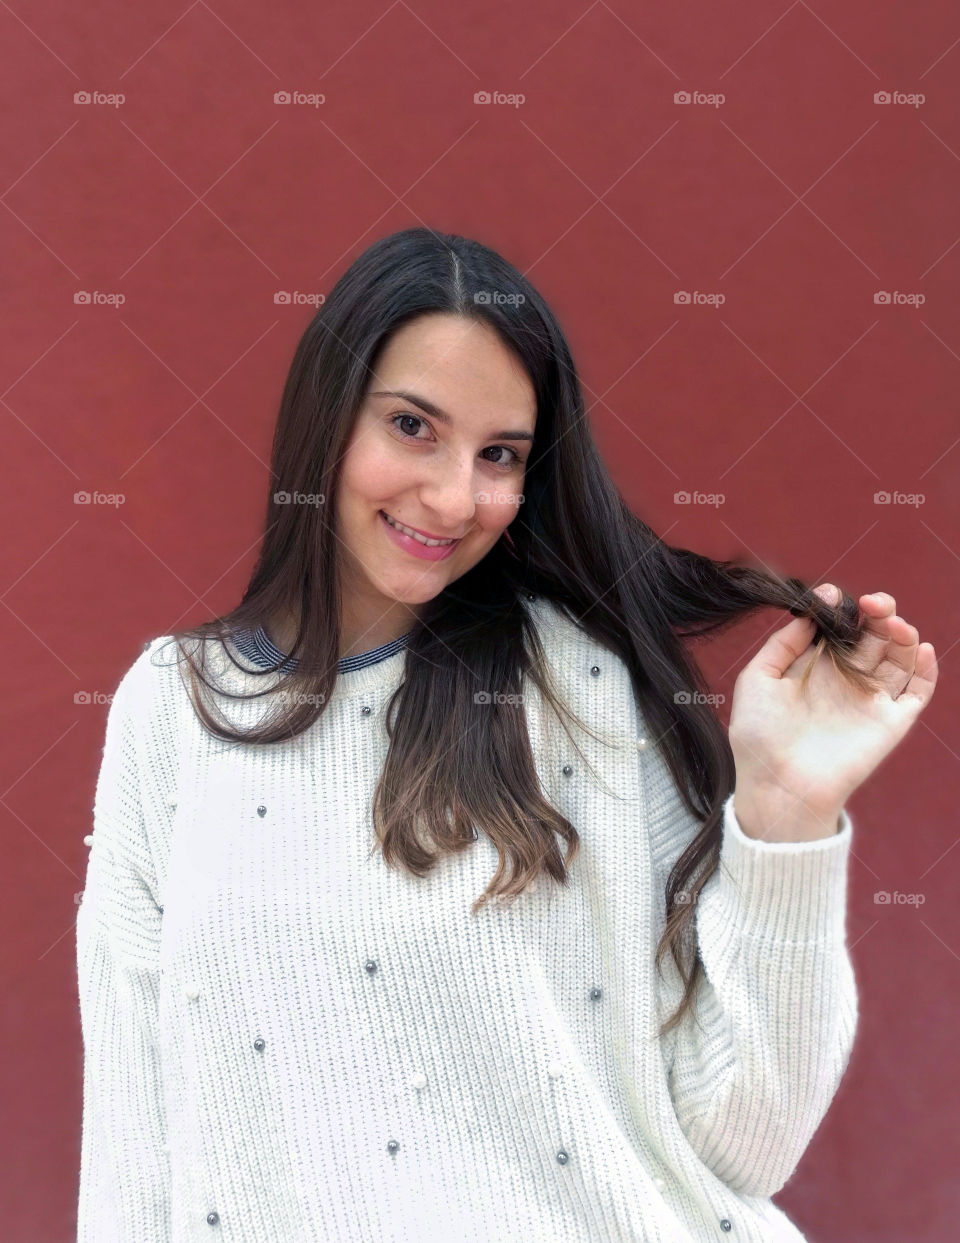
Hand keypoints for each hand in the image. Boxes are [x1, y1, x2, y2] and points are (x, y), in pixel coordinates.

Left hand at [729, 585, 937, 839]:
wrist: (779, 785)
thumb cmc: (760, 736)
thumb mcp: (757, 679)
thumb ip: (782, 644)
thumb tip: (810, 614)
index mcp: (815, 668)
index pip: (841, 629)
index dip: (843, 609)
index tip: (834, 596)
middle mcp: (846, 680)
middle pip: (875, 636)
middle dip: (878, 613)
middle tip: (872, 603)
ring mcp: (870, 700)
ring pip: (900, 657)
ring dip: (903, 633)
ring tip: (892, 621)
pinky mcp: (890, 722)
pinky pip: (918, 692)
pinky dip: (927, 669)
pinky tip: (920, 648)